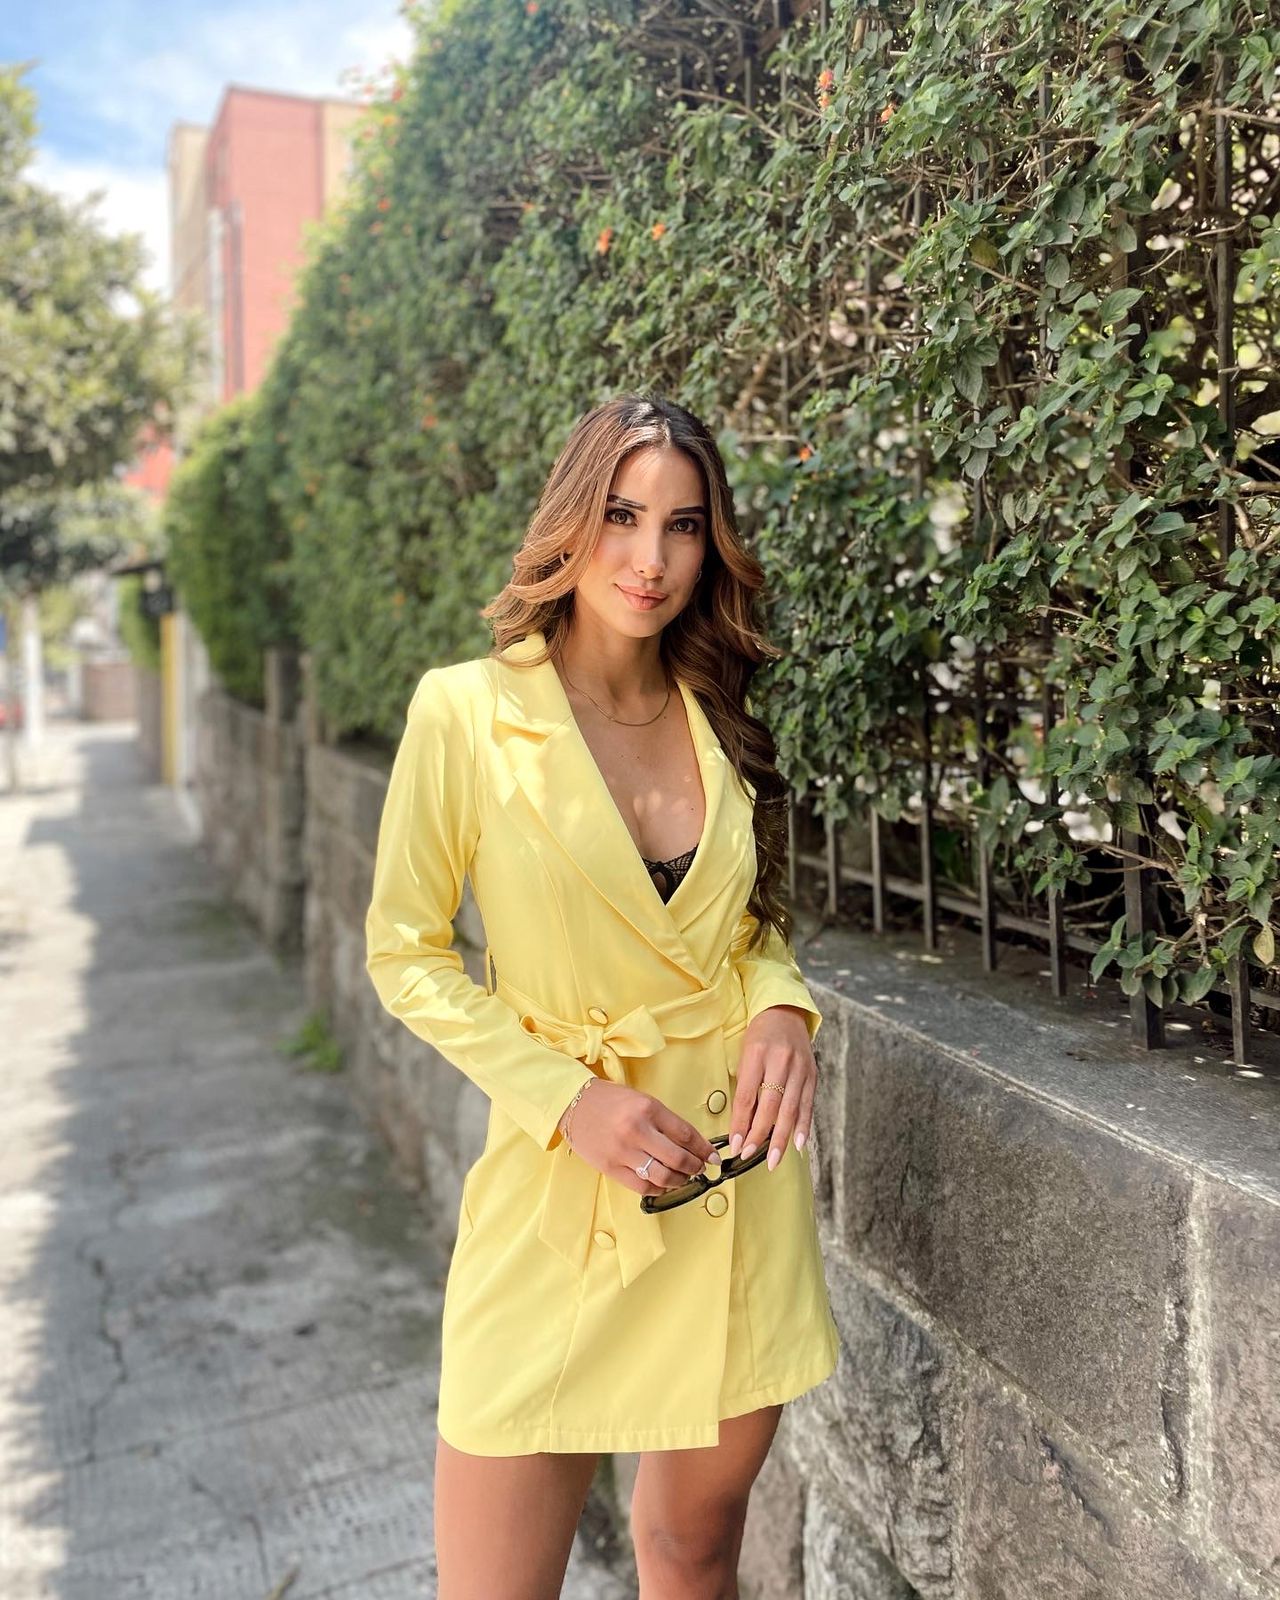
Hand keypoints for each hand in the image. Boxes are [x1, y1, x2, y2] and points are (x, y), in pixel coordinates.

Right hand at [557, 1078, 719, 1197]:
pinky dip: (657, 1188)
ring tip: (683, 1177)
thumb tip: (692, 1145)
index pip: (687, 1134)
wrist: (573, 1102)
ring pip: (662, 1176)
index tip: (713, 1157)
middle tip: (700, 1168)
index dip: (705, 1149)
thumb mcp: (642, 1101)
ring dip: (679, 1180)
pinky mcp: (610, 1167)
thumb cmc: (610, 1100)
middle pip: (678, 1159)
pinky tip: (662, 1183)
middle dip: (695, 1167)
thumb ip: (665, 1122)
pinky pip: (641, 1186)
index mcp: (648, 1108)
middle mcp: (637, 1130)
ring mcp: (622, 1151)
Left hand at [729, 1005, 816, 1170]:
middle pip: (770, 1105)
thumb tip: (741, 1125)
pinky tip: (798, 1144)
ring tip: (773, 1159)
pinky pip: (807, 1105)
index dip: (740, 1123)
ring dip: (781, 1137)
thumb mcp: (744, 1054)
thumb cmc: (758, 1036)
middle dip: (759, 1134)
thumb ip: (745, 1086)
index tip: (735, 1144)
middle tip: (749, 1155)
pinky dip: (803, 1126)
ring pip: (790, 1109)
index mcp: (757, 1054)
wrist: (784, 1012)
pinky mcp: (812, 1074)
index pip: (747, 1096)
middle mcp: (781, 1061)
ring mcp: (800, 1068)